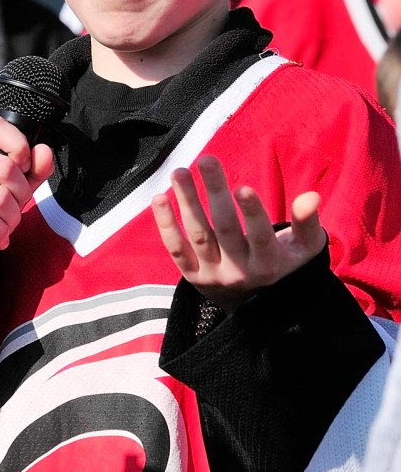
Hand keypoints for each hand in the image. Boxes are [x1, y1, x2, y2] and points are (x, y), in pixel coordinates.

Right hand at [0, 115, 53, 253]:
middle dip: (22, 193)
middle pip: (5, 169)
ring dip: (12, 217)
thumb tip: (44, 152)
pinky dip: (0, 231)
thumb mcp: (11, 180)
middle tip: (17, 204)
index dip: (20, 147)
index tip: (23, 167)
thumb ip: (33, 166)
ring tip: (7, 222)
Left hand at [151, 155, 325, 312]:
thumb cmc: (285, 266)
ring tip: (180, 171)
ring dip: (187, 201)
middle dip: (215, 192)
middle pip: (224, 229)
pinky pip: (176, 249)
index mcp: (269, 263)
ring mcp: (213, 275)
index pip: (260, 236)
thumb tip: (311, 196)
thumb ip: (308, 222)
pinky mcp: (193, 276)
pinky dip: (166, 225)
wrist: (258, 312)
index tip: (242, 187)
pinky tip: (160, 197)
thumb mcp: (305, 249)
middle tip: (207, 159)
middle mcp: (240, 271)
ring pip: (198, 235)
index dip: (251, 213)